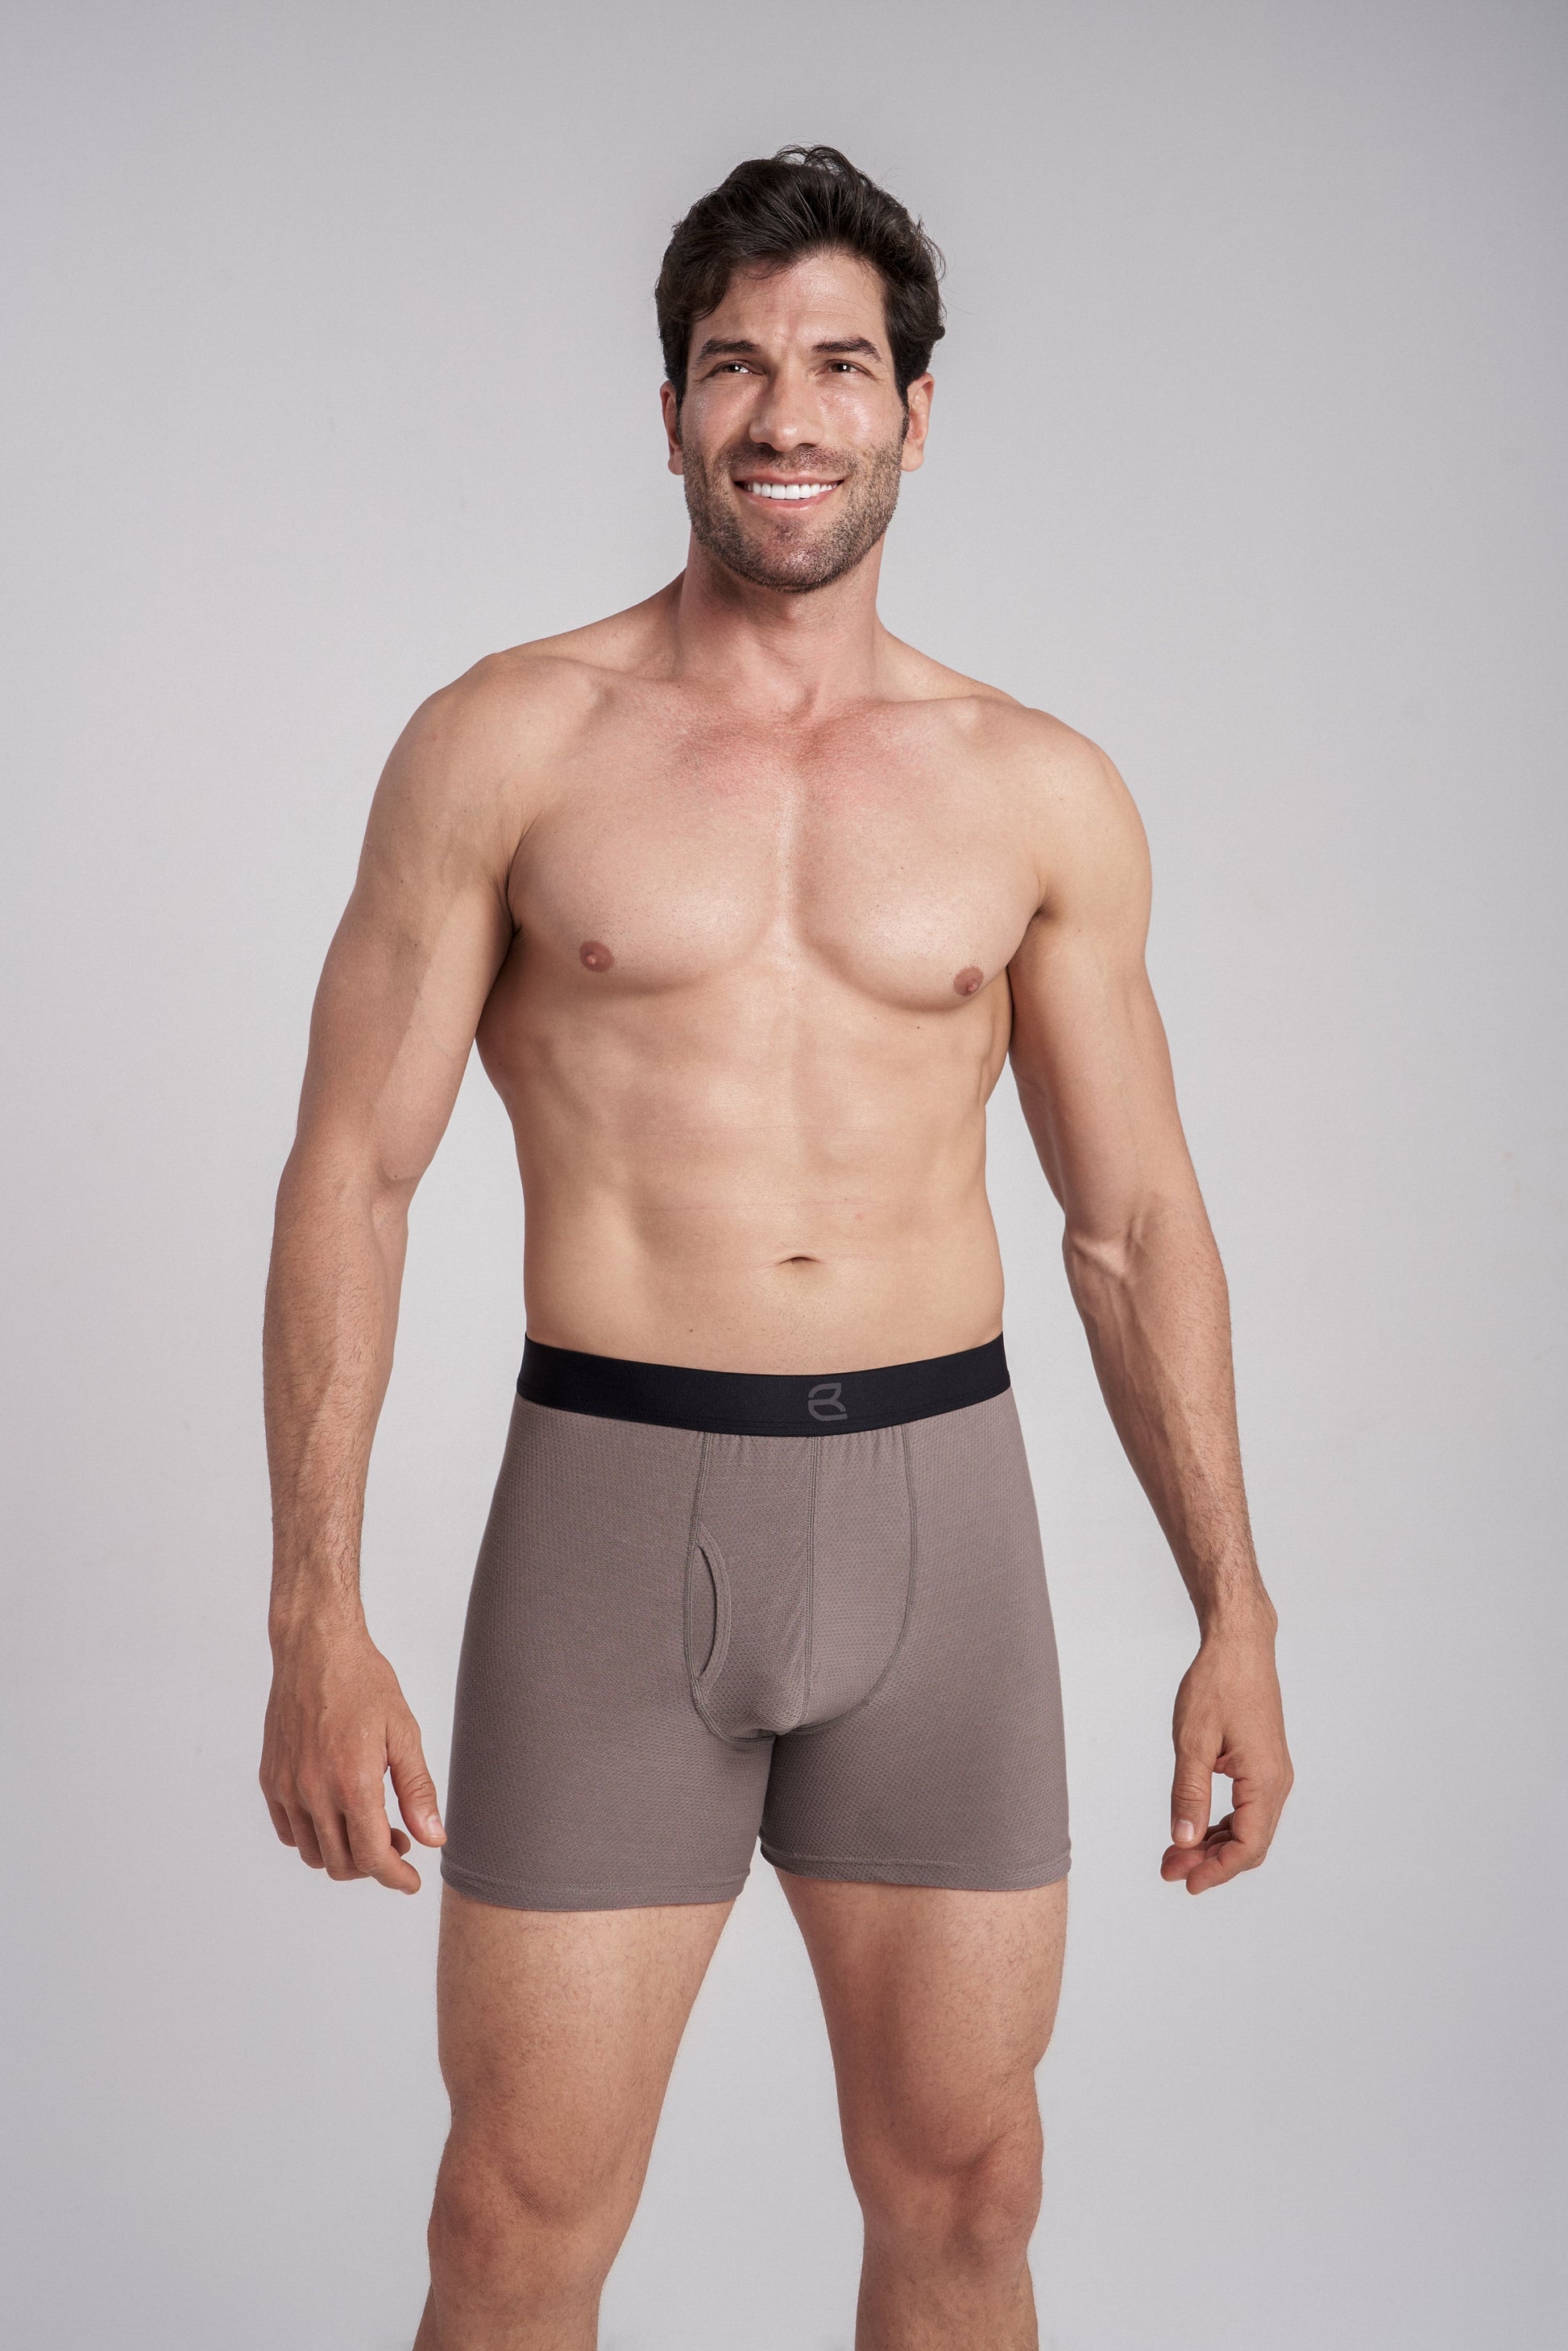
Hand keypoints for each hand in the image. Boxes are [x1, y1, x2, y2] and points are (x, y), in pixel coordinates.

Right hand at [260, 1620, 445, 1892]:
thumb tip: (432, 1838)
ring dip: (344, 1853)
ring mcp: (286, 1787)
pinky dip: (314, 1836)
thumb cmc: (364, 1683)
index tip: (410, 1881)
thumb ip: (418, 1791)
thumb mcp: (404, 1733)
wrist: (316, 1649)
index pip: (372, 1857)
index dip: (395, 1878)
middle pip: (342, 1864)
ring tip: (369, 1824)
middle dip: (374, 1865)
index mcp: (353, 1781)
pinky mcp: (270, 1779)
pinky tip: (337, 1813)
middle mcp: (314, 1791)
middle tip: (397, 1840)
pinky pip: (289, 1831)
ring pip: (313, 1854)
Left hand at [1161, 1621, 1291, 1894]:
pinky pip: (1247, 1809)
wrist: (1240, 1646)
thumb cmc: (1217, 1684)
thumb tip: (1183, 1840)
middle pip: (1250, 1844)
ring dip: (1214, 1846)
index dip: (1216, 1871)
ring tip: (1174, 1854)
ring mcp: (1273, 1774)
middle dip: (1210, 1863)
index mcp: (1264, 1780)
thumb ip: (1188, 1793)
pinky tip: (1194, 1829)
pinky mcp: (1263, 1766)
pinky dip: (1221, 1825)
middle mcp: (1277, 1782)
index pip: (1247, 1846)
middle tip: (1168, 1869)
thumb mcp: (1193, 1740)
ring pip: (1249, 1829)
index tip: (1184, 1882)